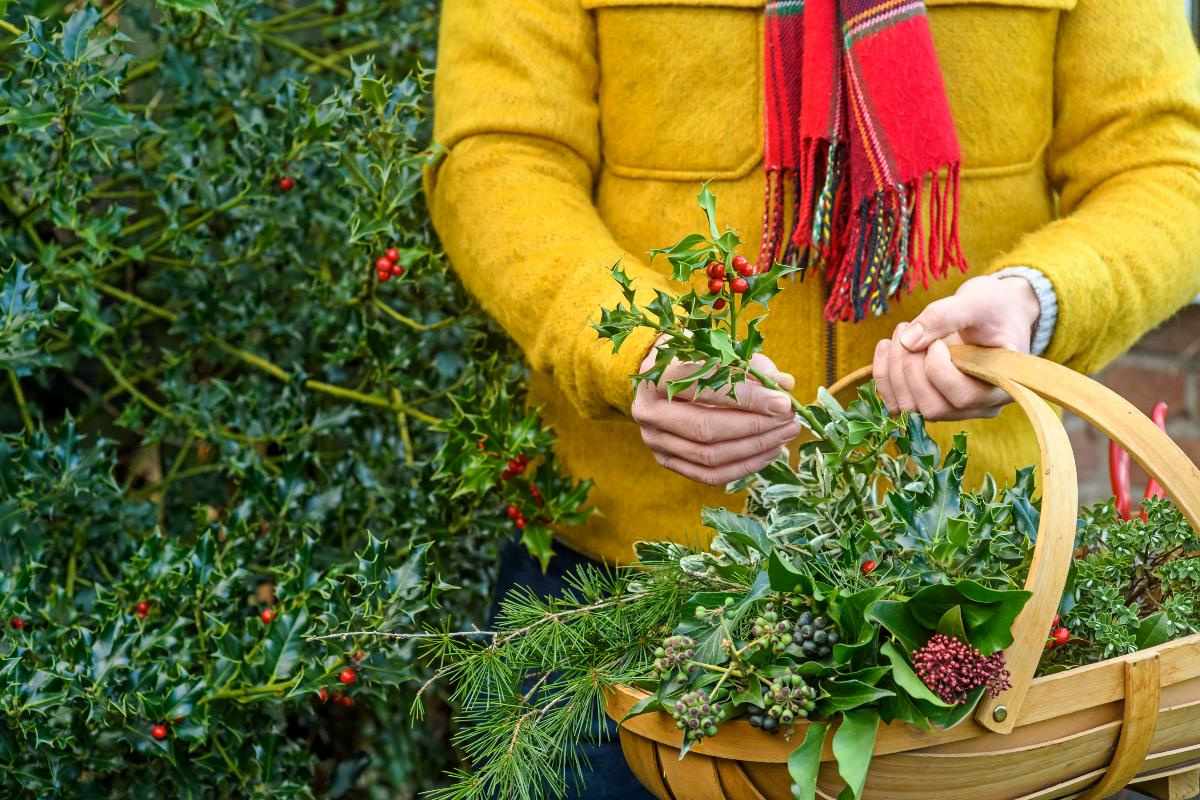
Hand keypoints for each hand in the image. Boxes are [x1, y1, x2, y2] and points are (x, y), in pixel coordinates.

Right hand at [632, 339, 800, 485]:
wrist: (657, 377)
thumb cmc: (694, 359)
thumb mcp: (719, 351)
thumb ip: (751, 366)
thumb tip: (785, 384)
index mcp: (657, 376)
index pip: (706, 389)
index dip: (748, 398)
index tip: (782, 401)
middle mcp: (650, 411)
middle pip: (706, 428)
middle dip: (754, 427)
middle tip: (789, 420)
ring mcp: (655, 440)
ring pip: (709, 455)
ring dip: (754, 448)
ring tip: (785, 435)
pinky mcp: (665, 460)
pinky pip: (708, 475)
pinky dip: (743, 467)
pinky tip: (769, 452)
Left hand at [873, 275, 1039, 420]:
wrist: (994, 312)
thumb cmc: (995, 307)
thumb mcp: (976, 301)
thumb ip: (945, 316)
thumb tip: (908, 342)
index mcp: (1000, 387)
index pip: (962, 397)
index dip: (938, 369)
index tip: (937, 340)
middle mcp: (976, 406)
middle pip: (932, 408)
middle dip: (910, 368)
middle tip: (908, 329)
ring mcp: (951, 407)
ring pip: (909, 407)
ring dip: (893, 369)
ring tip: (902, 331)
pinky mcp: (928, 399)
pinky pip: (896, 402)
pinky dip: (883, 375)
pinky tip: (886, 345)